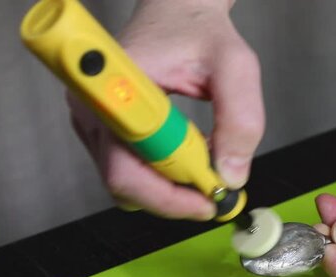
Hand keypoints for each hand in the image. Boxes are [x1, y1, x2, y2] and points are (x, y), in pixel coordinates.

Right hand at [69, 0, 263, 219]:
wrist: (179, 11)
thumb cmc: (198, 29)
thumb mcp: (235, 66)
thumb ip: (241, 119)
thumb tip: (231, 175)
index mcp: (114, 90)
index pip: (126, 170)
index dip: (169, 195)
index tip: (209, 198)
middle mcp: (94, 110)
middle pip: (126, 185)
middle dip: (176, 194)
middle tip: (215, 183)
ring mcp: (95, 122)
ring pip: (131, 184)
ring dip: (174, 183)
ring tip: (205, 153)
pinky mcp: (105, 130)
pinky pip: (134, 170)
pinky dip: (166, 171)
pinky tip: (189, 147)